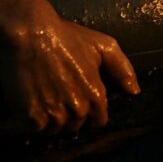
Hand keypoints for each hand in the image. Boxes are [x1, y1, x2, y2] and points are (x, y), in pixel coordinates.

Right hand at [0, 5, 139, 135]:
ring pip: (54, 129)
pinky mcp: (32, 118)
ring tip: (42, 92)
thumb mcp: (101, 44)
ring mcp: (54, 115)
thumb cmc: (65, 36)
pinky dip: (30, 119)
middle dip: (68, 113)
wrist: (29, 31)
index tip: (76, 95)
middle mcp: (78, 109)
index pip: (98, 120)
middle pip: (75, 126)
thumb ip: (122, 68)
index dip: (89, 109)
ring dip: (49, 118)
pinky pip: (34, 130)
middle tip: (56, 90)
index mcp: (96, 95)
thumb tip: (134, 92)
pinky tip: (28, 99)